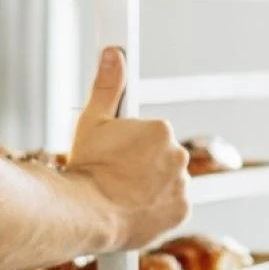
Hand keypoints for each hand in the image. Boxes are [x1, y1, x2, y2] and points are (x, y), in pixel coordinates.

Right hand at [64, 48, 190, 250]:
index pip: (151, 133)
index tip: (118, 153)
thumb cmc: (87, 169)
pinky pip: (172, 204)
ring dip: (152, 184)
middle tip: (116, 172)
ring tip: (123, 192)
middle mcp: (178, 155)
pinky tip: (136, 206)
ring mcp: (182, 185)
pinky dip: (159, 206)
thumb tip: (114, 54)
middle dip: (143, 162)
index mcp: (160, 130)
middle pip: (161, 155)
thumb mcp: (92, 121)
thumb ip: (108, 87)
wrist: (86, 215)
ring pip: (168, 180)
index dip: (131, 143)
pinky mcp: (181, 211)